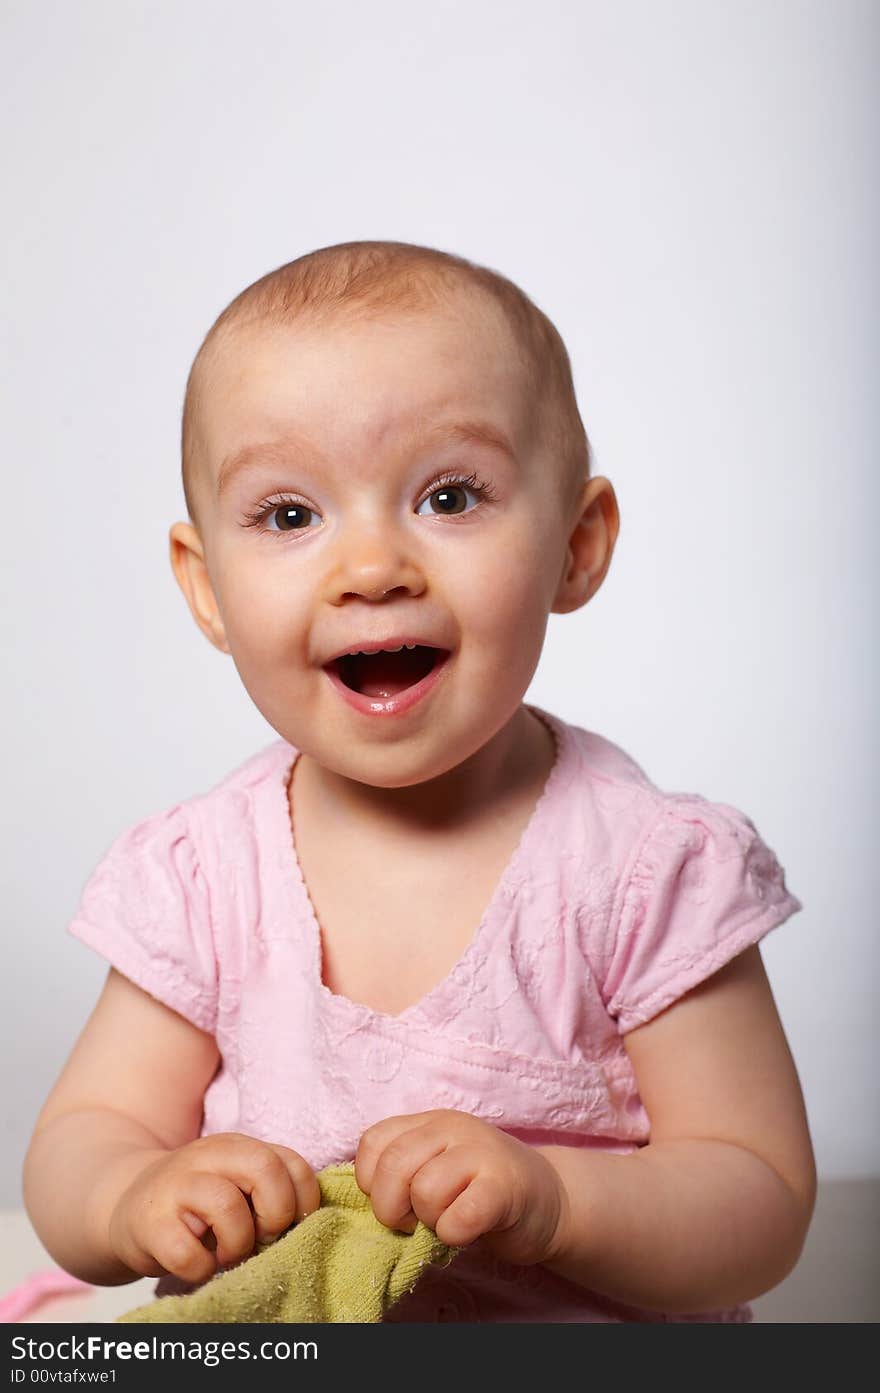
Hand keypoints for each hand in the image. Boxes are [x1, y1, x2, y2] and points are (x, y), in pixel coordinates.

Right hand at [107, 1133, 320, 1284]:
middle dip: (276, 1214)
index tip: (291, 1226)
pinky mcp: (149, 1223)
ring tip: (226, 1254)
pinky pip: (189, 1254)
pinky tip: (197, 1265)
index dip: (303, 1201)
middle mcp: (208, 1155)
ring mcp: (176, 1186)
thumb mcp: (236, 1183)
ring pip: (227, 1206)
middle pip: (265, 1169)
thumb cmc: (197, 1204)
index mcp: (238, 1147)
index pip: (293, 1162)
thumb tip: (306, 1226)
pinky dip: (201, 1270)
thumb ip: (270, 1189)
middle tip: (261, 1238)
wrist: (126, 1205)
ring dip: (237, 1245)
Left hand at [354, 1110, 568, 1266]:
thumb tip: (364, 1197)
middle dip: (392, 1207)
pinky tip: (468, 1230)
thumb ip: (403, 1170)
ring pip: (424, 1190)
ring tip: (447, 1220)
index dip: (371, 1181)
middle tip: (414, 1221)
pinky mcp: (505, 1187)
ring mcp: (481, 1153)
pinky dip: (455, 1233)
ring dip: (429, 1220)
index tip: (394, 1199)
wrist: (550, 1200)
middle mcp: (453, 1128)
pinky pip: (460, 1216)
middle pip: (393, 1165)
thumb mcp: (436, 1167)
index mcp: (429, 1122)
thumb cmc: (480, 1191)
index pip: (373, 1141)